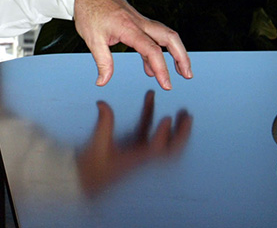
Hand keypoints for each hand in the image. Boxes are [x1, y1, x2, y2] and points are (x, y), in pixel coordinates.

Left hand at [73, 0, 192, 89]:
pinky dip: (156, 50)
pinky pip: (152, 35)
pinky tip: (149, 66)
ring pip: (165, 34)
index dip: (162, 69)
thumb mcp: (92, 39)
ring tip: (178, 71)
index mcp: (129, 27)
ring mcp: (139, 20)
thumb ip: (102, 62)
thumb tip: (102, 81)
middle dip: (182, 56)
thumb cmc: (88, 10)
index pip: (152, 50)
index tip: (167, 85)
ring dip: (174, 52)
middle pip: (170, 38)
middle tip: (187, 75)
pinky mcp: (135, 20)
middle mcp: (139, 22)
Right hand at [76, 91, 191, 195]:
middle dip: (182, 135)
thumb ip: (103, 123)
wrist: (89, 180)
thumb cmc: (92, 165)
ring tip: (182, 111)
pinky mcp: (135, 146)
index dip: (164, 135)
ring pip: (166, 142)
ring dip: (176, 128)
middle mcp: (144, 158)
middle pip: (171, 152)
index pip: (156, 151)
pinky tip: (150, 97)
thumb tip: (101, 102)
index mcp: (136, 161)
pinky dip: (151, 115)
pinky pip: (148, 130)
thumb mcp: (97, 144)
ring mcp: (141, 152)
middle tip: (188, 116)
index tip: (168, 117)